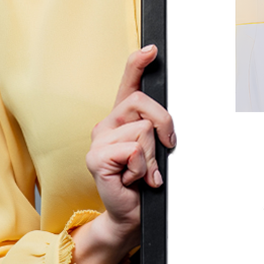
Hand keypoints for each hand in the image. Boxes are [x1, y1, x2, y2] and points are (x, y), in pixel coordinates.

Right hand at [71, 45, 175, 263]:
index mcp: (122, 118)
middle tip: (165, 149)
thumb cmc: (145, 182)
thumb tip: (168, 122)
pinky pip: (133, 150)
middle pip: (143, 103)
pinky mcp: (96, 158)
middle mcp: (107, 124)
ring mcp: (98, 140)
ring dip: (152, 156)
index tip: (152, 49)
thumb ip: (157, 130)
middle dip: (164, 125)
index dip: (138, 63)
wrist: (131, 214)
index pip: (128, 83)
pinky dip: (142, 168)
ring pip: (143, 130)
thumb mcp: (156, 150)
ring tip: (144, 172)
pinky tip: (133, 179)